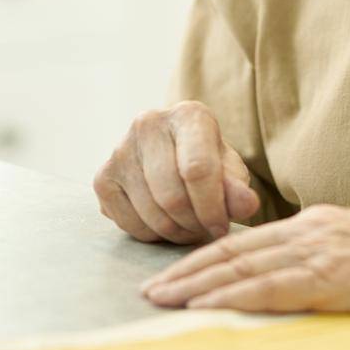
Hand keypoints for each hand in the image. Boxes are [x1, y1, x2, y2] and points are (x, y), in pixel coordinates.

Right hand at [93, 101, 259, 243]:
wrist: (172, 155)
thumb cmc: (207, 163)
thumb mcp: (229, 171)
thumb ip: (237, 188)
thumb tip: (246, 205)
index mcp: (188, 115)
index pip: (197, 170)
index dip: (212, 208)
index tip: (222, 228)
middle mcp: (148, 124)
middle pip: (172, 196)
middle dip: (194, 224)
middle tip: (205, 230)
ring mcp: (120, 149)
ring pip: (150, 214)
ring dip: (175, 233)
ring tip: (190, 228)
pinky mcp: (103, 177)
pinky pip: (128, 223)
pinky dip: (151, 234)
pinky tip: (164, 223)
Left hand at [140, 204, 349, 322]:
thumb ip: (326, 262)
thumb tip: (294, 284)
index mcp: (318, 223)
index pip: (248, 240)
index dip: (206, 258)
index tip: (174, 275)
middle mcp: (313, 229)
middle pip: (234, 249)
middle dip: (186, 271)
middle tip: (149, 290)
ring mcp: (323, 249)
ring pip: (242, 266)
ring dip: (195, 285)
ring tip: (161, 301)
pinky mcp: (335, 275)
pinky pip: (272, 287)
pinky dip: (232, 296)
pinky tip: (206, 307)